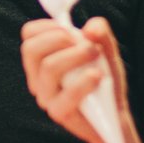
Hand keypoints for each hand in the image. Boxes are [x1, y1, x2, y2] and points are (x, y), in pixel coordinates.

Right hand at [20, 16, 134, 142]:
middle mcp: (38, 78)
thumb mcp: (106, 51)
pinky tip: (97, 76)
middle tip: (85, 43)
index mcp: (42, 60)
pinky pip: (66, 94)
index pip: (29, 35)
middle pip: (31, 48)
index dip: (47, 25)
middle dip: (59, 38)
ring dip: (76, 55)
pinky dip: (83, 81)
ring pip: (49, 67)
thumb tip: (91, 28)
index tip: (70, 28)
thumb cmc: (104, 81)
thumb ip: (101, 34)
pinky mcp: (59, 113)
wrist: (114, 117)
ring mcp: (46, 97)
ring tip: (96, 55)